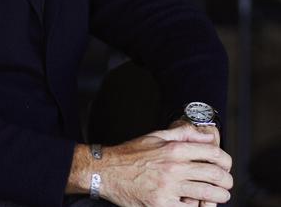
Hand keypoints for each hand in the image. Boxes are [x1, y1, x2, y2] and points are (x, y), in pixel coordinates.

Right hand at [99, 123, 232, 205]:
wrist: (105, 171)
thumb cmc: (129, 154)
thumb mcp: (154, 136)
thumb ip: (181, 133)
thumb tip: (204, 135)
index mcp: (174, 149)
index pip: (214, 154)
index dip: (226, 161)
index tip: (225, 166)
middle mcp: (174, 167)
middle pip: (216, 175)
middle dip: (226, 182)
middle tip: (225, 184)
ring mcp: (169, 187)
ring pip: (209, 194)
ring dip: (219, 197)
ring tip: (217, 196)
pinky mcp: (162, 204)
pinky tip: (196, 204)